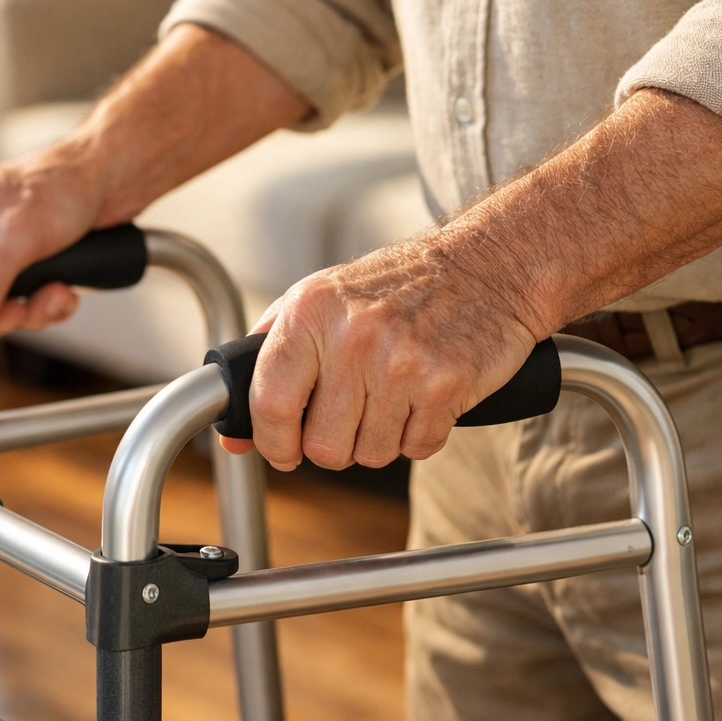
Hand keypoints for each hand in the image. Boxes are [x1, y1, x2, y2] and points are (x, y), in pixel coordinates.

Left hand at [220, 229, 536, 469]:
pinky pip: (417, 448)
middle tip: (352, 417)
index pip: (269, 401)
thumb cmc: (399, 286)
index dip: (272, 441)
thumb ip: (269, 360)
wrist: (486, 265)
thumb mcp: (321, 299)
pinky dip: (419, 435)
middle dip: (335, 444)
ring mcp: (402, 362)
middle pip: (322, 445)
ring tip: (393, 397)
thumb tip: (235, 434)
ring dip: (380, 439)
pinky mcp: (446, 385)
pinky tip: (424, 398)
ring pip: (370, 454)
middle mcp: (353, 336)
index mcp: (312, 311)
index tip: (282, 449)